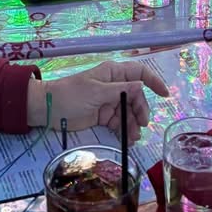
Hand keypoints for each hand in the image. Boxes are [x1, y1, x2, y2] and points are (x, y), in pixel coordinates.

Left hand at [28, 60, 170, 141]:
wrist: (48, 109)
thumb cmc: (71, 95)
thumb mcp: (96, 92)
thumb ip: (120, 90)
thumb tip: (141, 86)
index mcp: (113, 73)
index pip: (139, 73)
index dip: (153, 81)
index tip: (164, 94)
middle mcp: (114, 86)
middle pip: (136, 96)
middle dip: (141, 110)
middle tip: (141, 124)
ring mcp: (109, 102)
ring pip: (129, 111)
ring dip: (133, 124)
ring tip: (133, 137)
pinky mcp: (104, 116)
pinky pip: (120, 122)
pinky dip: (124, 129)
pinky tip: (128, 138)